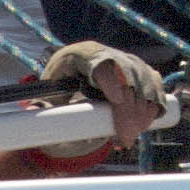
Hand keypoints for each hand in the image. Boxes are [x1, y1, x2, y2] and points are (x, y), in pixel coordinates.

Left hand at [40, 40, 168, 151]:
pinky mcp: (138, 70)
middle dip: (130, 108)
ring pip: (145, 79)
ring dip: (144, 110)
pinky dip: (154, 104)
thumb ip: (43, 109)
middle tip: (126, 136)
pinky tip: (147, 122)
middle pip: (128, 74)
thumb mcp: (46, 98)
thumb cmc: (56, 93)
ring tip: (132, 135)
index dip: (113, 83)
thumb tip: (35, 116)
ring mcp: (125, 59)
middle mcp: (106, 53)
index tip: (118, 103)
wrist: (70, 83)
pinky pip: (154, 82)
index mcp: (80, 55)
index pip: (102, 65)